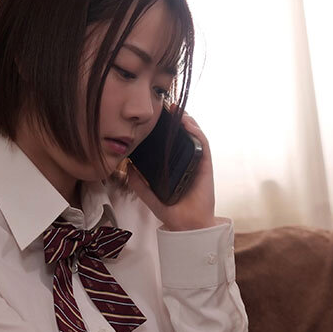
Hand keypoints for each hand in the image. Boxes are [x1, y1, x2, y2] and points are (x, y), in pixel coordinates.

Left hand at [127, 104, 217, 230]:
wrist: (187, 224)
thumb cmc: (171, 211)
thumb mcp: (148, 194)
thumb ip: (137, 181)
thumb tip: (126, 164)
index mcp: (175, 166)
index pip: (171, 143)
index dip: (165, 128)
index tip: (155, 116)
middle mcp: (187, 161)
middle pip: (183, 135)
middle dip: (175, 120)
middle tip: (164, 107)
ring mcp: (197, 162)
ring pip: (194, 135)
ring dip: (187, 120)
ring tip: (175, 110)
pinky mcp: (206, 165)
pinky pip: (202, 144)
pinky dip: (196, 132)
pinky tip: (188, 123)